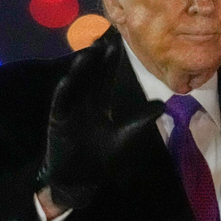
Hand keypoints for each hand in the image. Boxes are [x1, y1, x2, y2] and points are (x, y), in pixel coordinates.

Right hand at [38, 41, 163, 208]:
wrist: (79, 179)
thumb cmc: (100, 158)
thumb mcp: (124, 137)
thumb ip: (140, 120)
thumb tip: (162, 105)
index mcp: (98, 105)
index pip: (104, 80)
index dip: (108, 64)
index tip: (115, 46)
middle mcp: (83, 104)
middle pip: (89, 78)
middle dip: (94, 61)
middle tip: (101, 41)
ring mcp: (69, 111)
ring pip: (74, 87)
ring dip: (79, 72)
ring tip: (86, 55)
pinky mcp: (58, 121)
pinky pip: (60, 104)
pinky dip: (63, 93)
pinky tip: (68, 81)